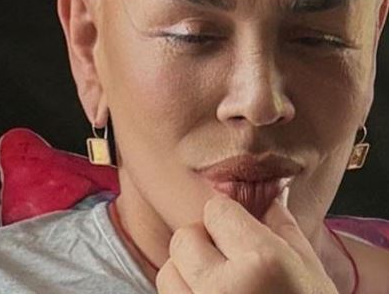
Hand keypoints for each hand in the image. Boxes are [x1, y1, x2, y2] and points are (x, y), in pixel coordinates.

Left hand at [155, 193, 339, 293]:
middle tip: (230, 264)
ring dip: (188, 275)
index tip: (240, 236)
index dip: (228, 221)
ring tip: (220, 290)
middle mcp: (224, 287)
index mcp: (261, 263)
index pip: (214, 210)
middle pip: (184, 237)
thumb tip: (271, 196)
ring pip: (168, 270)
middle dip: (203, 245)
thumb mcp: (311, 276)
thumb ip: (285, 231)